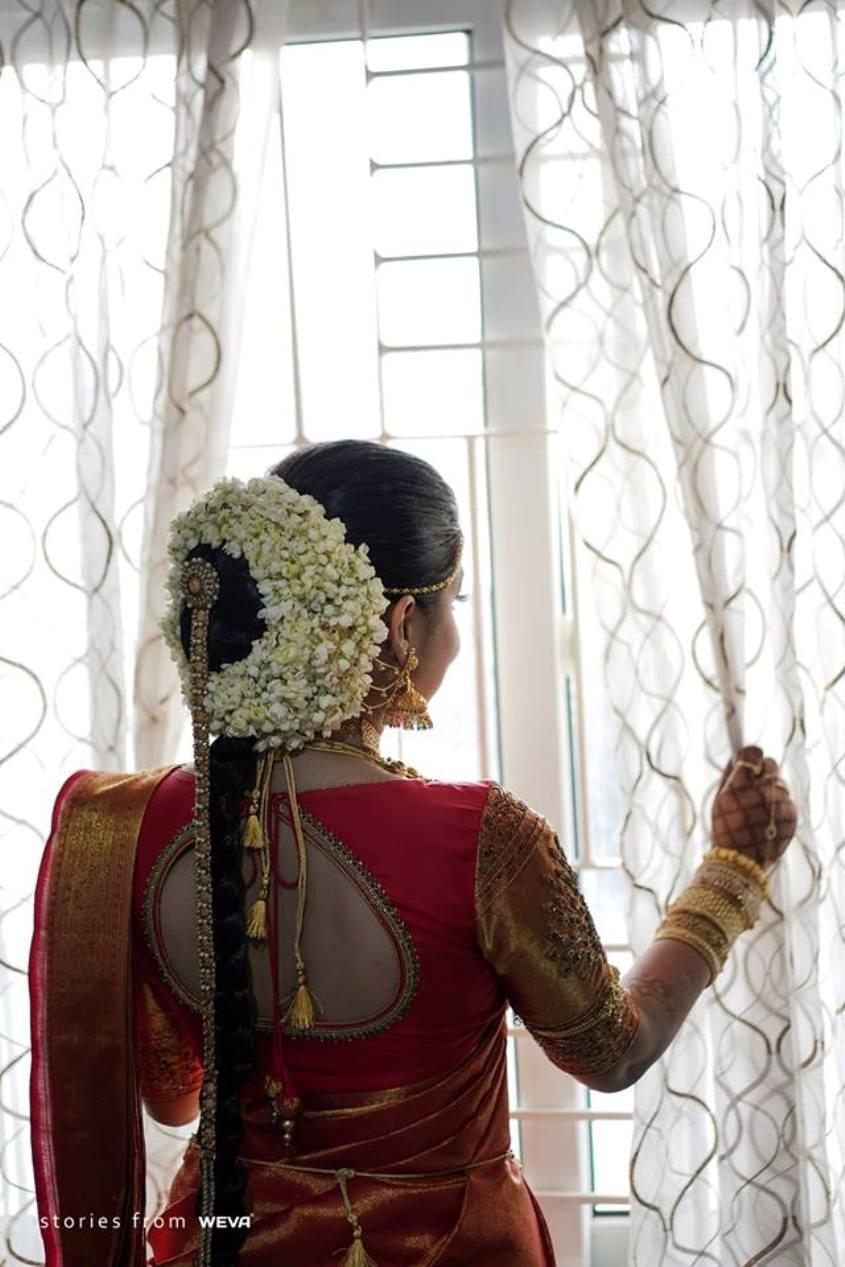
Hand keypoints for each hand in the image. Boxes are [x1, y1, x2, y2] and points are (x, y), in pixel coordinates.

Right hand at [711, 745, 796, 867]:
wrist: (742, 861)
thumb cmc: (726, 827)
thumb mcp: (721, 798)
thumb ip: (731, 773)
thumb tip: (740, 755)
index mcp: (741, 786)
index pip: (753, 753)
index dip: (750, 756)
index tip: (747, 760)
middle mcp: (763, 792)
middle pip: (771, 765)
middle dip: (762, 770)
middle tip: (754, 782)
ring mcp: (781, 804)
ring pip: (779, 783)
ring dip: (770, 790)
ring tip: (759, 807)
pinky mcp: (791, 815)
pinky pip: (786, 800)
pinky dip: (778, 805)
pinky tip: (767, 818)